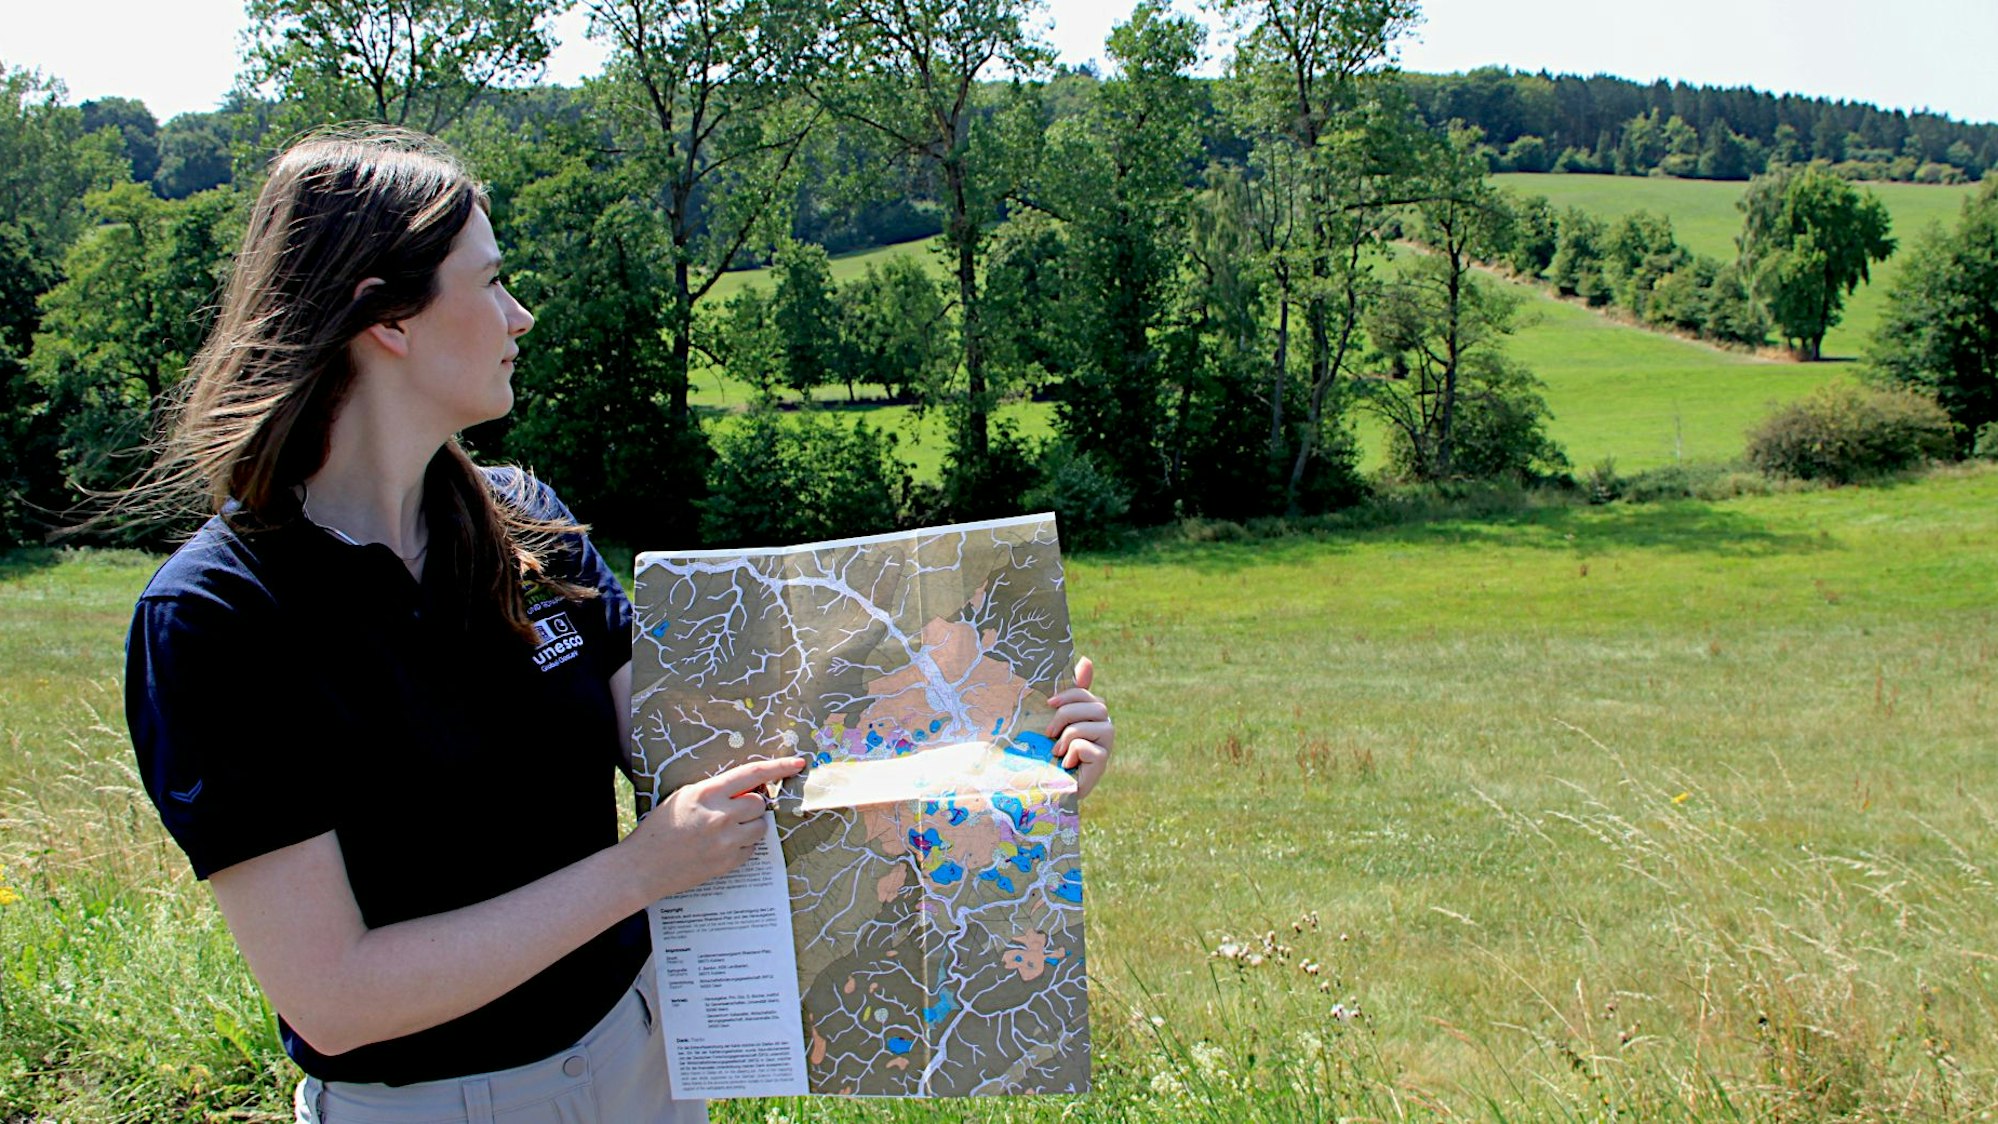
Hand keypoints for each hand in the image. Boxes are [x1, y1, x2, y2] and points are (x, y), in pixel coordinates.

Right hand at [620, 755, 804, 903]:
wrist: (642, 867)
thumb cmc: (660, 828)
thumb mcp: (684, 797)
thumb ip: (716, 791)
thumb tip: (748, 788)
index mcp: (707, 793)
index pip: (752, 774)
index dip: (778, 767)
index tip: (797, 763)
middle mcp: (720, 816)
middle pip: (759, 804)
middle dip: (752, 805)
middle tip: (734, 811)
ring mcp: (725, 842)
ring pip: (760, 827)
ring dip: (750, 825)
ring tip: (726, 830)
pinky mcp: (727, 863)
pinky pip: (751, 849)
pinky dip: (743, 846)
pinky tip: (721, 846)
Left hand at [1048, 656, 1113, 799]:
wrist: (1047, 785)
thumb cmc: (1049, 750)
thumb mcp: (1053, 719)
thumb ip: (1069, 693)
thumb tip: (1087, 659)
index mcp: (1091, 713)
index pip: (1087, 693)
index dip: (1069, 694)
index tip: (1049, 703)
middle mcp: (1103, 726)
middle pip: (1094, 706)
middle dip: (1066, 716)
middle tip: (1048, 734)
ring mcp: (1106, 744)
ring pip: (1092, 726)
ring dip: (1068, 737)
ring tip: (1057, 752)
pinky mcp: (1103, 761)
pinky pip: (1088, 747)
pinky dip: (1072, 754)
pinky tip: (1068, 765)